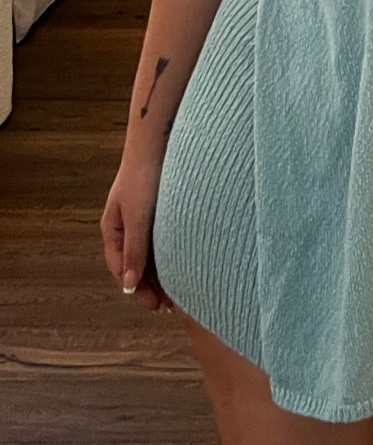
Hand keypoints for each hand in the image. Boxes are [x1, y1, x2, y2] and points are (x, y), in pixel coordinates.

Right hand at [100, 158, 175, 313]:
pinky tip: (186, 266)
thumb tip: (128, 286)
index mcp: (114, 228)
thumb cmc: (144, 174)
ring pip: (153, 254)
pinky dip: (173, 255)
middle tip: (170, 306)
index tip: (154, 305)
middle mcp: (128, 226)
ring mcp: (146, 219)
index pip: (120, 268)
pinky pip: (166, 240)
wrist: (161, 138)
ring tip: (181, 292)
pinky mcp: (164, 211)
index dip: (136, 289)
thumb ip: (134, 250)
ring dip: (164, 273)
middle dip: (151, 286)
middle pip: (137, 264)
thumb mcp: (138, 216)